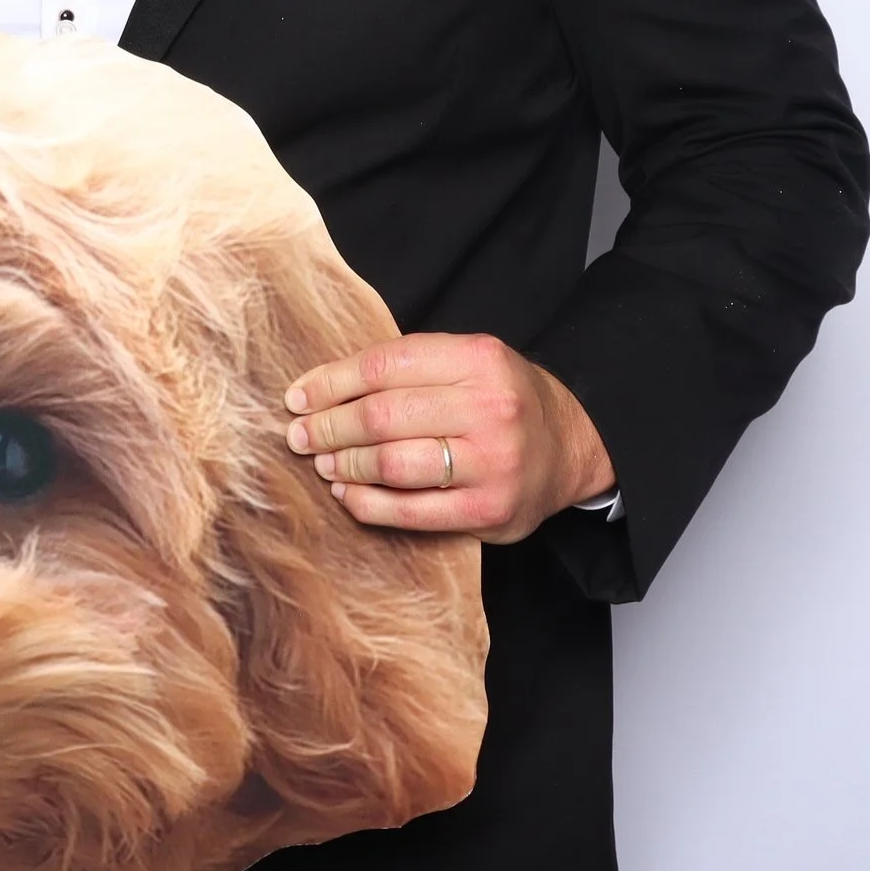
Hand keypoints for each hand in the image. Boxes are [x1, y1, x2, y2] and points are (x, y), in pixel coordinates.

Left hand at [284, 332, 614, 541]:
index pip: (381, 366)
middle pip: (381, 416)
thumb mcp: (466, 362)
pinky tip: (348, 495)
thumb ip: (404, 368)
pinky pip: (410, 511)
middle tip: (300, 435)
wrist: (571, 446)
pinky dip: (367, 504)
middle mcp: (489, 408)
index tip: (298, 397)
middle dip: (328, 427)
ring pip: (392, 464)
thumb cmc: (501, 399)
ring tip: (322, 463)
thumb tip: (318, 390)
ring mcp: (492, 463)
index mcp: (478, 359)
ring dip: (344, 465)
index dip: (329, 383)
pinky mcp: (489, 511)